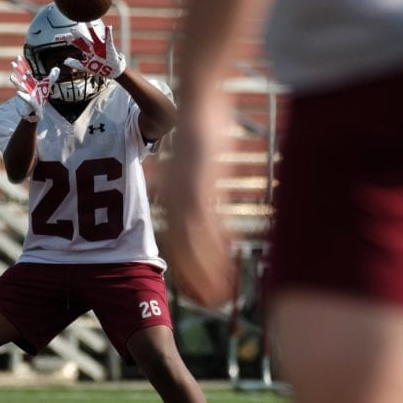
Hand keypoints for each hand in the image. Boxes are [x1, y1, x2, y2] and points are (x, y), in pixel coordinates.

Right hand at [10, 55, 59, 121]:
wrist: (37, 110)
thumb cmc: (40, 96)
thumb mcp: (47, 85)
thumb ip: (52, 77)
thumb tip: (57, 68)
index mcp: (30, 82)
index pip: (26, 71)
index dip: (22, 64)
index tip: (18, 56)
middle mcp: (27, 86)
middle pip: (21, 76)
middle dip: (18, 70)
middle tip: (12, 63)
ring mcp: (27, 93)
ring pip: (20, 87)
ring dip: (16, 82)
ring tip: (11, 76)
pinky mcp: (29, 101)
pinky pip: (25, 98)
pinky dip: (21, 95)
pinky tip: (18, 92)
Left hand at [65, 24, 126, 78]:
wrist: (112, 72)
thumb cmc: (100, 68)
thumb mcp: (86, 67)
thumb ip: (75, 63)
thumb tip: (64, 61)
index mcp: (88, 51)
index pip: (79, 44)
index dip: (73, 41)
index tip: (66, 36)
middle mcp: (93, 47)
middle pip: (85, 40)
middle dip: (79, 35)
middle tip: (72, 29)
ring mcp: (101, 47)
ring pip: (95, 38)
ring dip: (92, 31)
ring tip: (88, 23)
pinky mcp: (109, 48)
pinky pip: (109, 40)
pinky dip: (108, 34)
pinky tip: (108, 27)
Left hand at [161, 98, 235, 306]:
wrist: (198, 99)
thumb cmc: (202, 129)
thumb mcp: (199, 165)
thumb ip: (204, 189)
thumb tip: (211, 205)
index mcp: (174, 195)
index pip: (176, 241)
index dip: (185, 268)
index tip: (194, 289)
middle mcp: (176, 199)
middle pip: (182, 250)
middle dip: (194, 279)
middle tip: (206, 303)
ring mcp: (187, 194)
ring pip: (194, 246)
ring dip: (207, 275)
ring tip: (218, 299)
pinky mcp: (200, 187)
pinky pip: (207, 227)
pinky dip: (217, 253)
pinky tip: (228, 268)